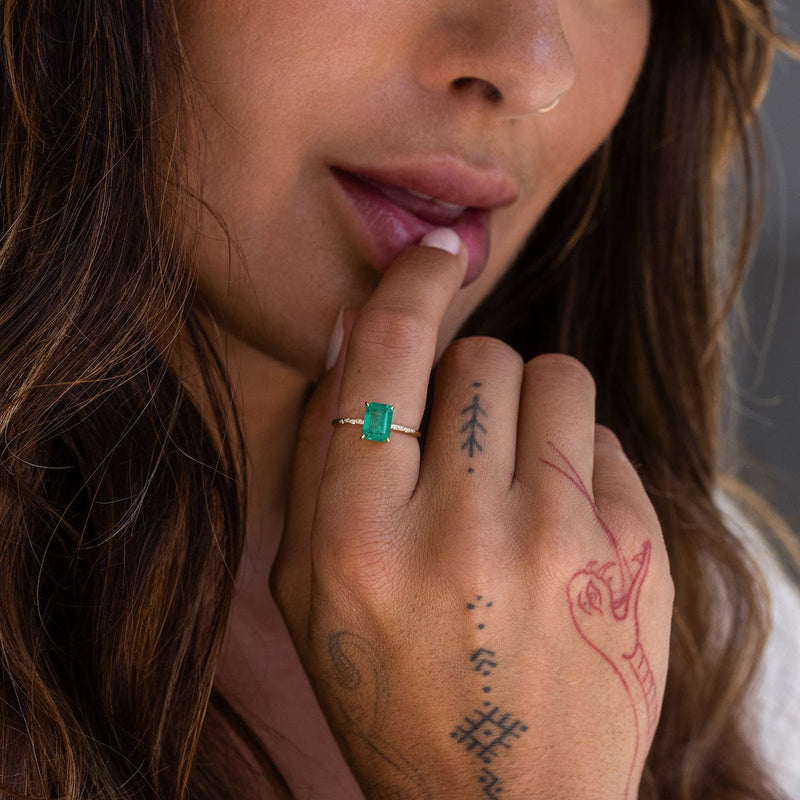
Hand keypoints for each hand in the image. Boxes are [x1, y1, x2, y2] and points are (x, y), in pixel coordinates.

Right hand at [272, 230, 673, 799]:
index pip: (389, 354)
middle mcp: (461, 534)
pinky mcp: (637, 556)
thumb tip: (364, 326)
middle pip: (481, 357)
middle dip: (467, 383)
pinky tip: (558, 536)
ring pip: (555, 376)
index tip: (432, 253)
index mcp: (360, 540)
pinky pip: (603, 439)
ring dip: (527, 409)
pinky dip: (575, 467)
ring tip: (513, 481)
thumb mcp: (312, 589)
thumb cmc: (392, 690)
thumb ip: (320, 457)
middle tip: (460, 449)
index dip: (411, 283)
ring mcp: (561, 545)